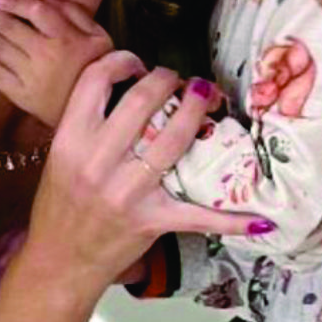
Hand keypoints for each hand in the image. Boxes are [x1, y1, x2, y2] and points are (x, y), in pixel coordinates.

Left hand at [0, 0, 112, 127]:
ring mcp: (31, 77)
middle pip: (10, 28)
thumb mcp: (100, 36)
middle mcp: (45, 56)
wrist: (103, 112)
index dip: (16, 2)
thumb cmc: (102, 68)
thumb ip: (75, 13)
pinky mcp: (23, 96)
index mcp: (66, 39)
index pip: (37, 12)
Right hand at [15, 52, 273, 295]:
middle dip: (170, 78)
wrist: (59, 261)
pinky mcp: (151, 220)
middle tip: (182, 80)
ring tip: (209, 97)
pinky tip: (261, 220)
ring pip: (175, 137)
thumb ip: (87, 123)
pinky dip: (232, 219)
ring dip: (199, 109)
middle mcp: (98, 161)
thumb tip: (127, 87)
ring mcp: (127, 191)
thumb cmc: (60, 205)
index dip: (122, 61)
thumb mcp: (61, 156)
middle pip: (143, 99)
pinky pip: (198, 215)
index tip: (138, 64)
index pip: (95, 80)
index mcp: (70, 139)